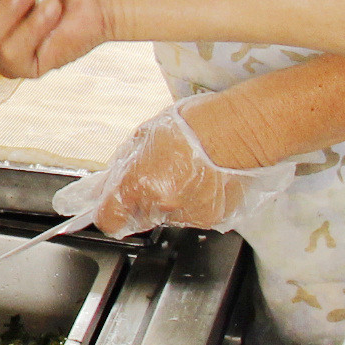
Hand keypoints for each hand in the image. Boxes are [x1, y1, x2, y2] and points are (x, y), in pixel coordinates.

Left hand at [59, 100, 294, 234]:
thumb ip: (122, 167)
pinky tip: (202, 180)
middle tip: (155, 177)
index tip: (108, 205)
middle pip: (138, 218)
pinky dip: (194, 203)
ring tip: (185, 174)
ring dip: (169, 203)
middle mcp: (161, 206)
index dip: (107, 212)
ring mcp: (189, 215)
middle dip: (140, 203)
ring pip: (167, 218)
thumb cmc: (192, 125)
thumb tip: (105, 185)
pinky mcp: (213, 219)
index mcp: (138, 184)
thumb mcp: (143, 138)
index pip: (108, 219)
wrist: (239, 128)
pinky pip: (194, 216)